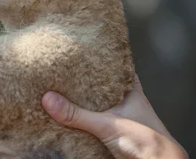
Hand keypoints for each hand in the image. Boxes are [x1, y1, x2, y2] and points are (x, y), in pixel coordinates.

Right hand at [42, 75, 187, 158]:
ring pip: (101, 107)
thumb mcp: (106, 123)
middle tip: (67, 74)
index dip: (103, 61)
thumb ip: (77, 114)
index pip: (118, 69)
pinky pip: (98, 126)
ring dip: (86, 105)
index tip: (85, 54)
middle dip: (87, 84)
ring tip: (64, 95)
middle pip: (105, 88)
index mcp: (131, 93)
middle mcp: (128, 105)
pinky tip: (73, 121)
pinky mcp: (118, 137)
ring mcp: (124, 121)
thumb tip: (49, 99)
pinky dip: (86, 123)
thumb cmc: (146, 141)